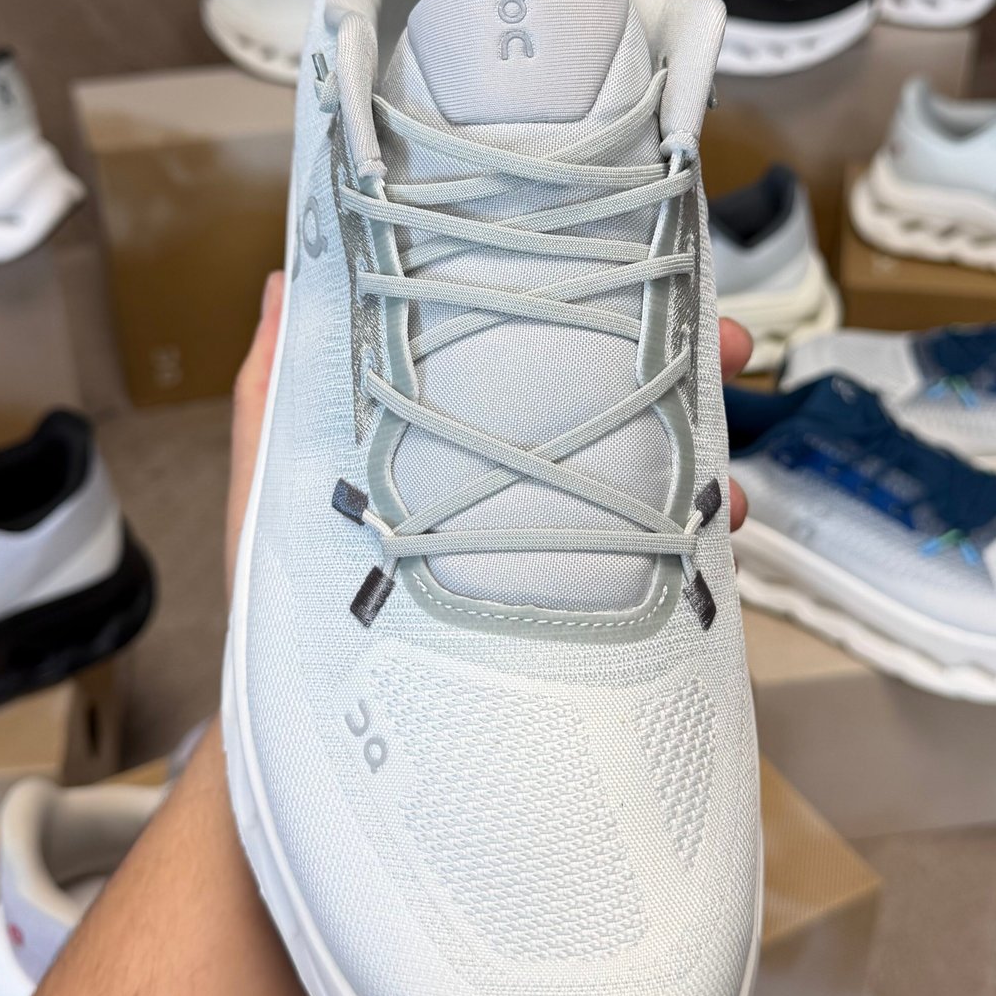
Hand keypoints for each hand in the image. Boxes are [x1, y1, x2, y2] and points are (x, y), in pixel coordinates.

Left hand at [227, 271, 749, 586]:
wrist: (309, 732)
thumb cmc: (282, 604)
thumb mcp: (271, 480)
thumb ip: (276, 385)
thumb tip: (279, 282)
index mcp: (443, 431)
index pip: (526, 343)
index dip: (583, 299)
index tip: (633, 263)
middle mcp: (504, 477)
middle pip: (604, 397)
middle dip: (677, 361)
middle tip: (724, 342)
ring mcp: (540, 541)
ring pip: (642, 473)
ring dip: (699, 452)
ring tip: (721, 455)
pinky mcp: (565, 606)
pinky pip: (647, 559)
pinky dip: (691, 540)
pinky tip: (707, 532)